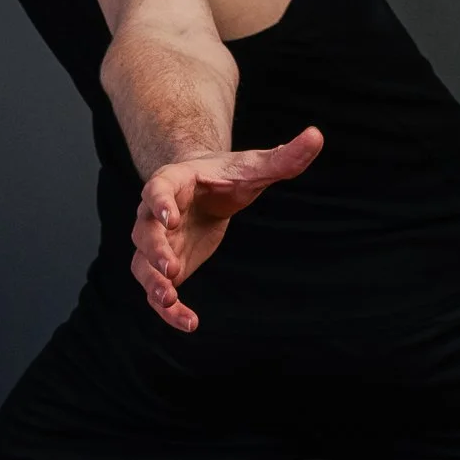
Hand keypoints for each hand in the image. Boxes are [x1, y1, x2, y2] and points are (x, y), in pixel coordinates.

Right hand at [130, 129, 323, 331]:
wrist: (206, 187)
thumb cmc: (228, 175)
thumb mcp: (255, 166)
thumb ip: (283, 157)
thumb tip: (317, 136)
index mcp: (173, 182)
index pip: (157, 189)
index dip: (159, 203)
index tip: (169, 218)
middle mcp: (155, 213)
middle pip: (144, 231)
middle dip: (155, 251)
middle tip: (172, 269)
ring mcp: (157, 242)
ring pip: (143, 264)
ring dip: (153, 283)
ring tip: (170, 301)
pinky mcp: (165, 266)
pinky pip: (158, 289)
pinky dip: (168, 309)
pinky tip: (188, 322)